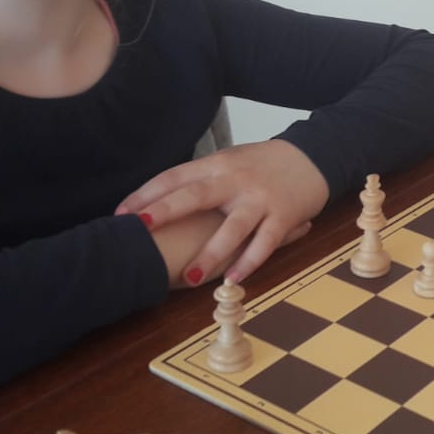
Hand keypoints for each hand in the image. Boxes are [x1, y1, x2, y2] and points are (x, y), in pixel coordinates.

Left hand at [118, 139, 330, 285]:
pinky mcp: (284, 215)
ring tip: (189, 278)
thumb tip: (161, 200)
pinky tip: (234, 279)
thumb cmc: (264, 163)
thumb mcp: (229, 162)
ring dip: (210, 254)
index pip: (175, 178)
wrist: (313, 154)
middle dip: (166, 212)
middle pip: (196, 196)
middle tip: (140, 230)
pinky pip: (265, 242)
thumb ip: (201, 179)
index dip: (146, 195)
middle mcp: (235, 179)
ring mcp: (260, 198)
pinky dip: (249, 261)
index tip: (120, 214)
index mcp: (217, 165)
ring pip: (232, 227)